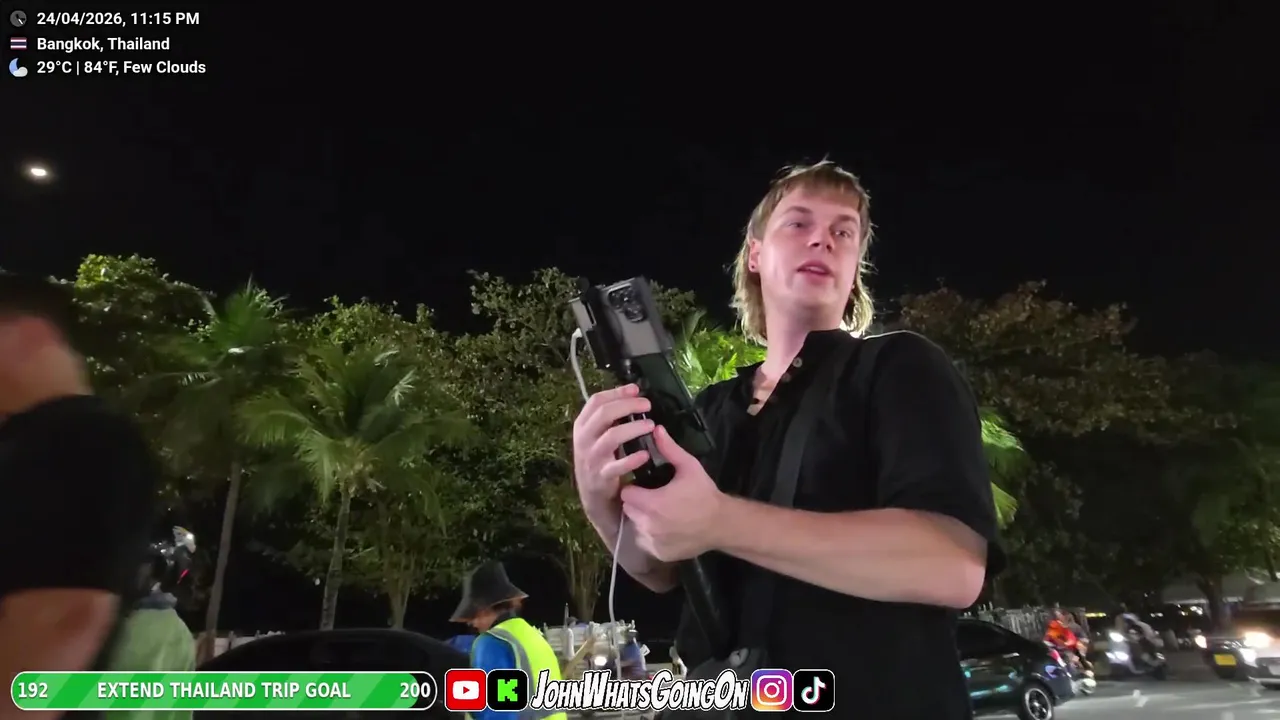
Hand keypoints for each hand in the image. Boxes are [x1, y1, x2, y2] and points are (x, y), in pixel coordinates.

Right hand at [572, 383, 655, 514]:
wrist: (594, 496)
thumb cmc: (600, 460)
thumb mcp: (598, 436)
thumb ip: (611, 417)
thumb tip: (632, 393)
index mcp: (582, 426)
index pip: (596, 401)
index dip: (616, 392)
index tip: (635, 389)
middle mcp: (583, 439)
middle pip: (603, 414)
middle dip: (627, 405)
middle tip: (647, 405)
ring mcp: (591, 458)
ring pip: (611, 437)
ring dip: (633, 429)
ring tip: (650, 426)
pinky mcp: (601, 477)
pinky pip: (617, 466)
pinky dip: (632, 460)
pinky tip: (645, 455)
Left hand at [620, 426, 726, 561]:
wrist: (722, 524)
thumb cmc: (704, 493)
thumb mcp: (689, 467)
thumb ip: (669, 449)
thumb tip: (656, 428)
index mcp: (652, 503)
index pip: (626, 493)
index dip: (633, 488)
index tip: (644, 485)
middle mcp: (648, 525)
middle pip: (629, 509)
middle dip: (637, 502)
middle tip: (653, 497)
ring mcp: (653, 541)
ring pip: (635, 525)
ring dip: (642, 518)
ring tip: (661, 512)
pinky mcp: (658, 553)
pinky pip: (645, 541)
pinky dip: (651, 535)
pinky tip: (666, 527)